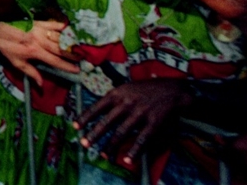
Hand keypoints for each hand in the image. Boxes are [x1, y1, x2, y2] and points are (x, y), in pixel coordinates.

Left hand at [0, 20, 77, 85]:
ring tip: (81, 47)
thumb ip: (30, 72)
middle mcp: (39, 41)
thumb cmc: (6, 46)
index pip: (54, 61)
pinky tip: (71, 29)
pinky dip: (63, 26)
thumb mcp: (16, 62)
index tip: (77, 70)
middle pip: (60, 49)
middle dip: (73, 54)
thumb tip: (41, 84)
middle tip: (84, 59)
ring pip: (59, 37)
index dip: (67, 66)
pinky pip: (53, 24)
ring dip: (71, 42)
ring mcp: (39, 30)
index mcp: (34, 52)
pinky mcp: (38, 22)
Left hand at [74, 79, 193, 166]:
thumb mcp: (125, 87)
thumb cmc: (144, 89)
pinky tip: (127, 160)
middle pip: (107, 122)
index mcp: (117, 93)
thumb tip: (96, 111)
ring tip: (104, 155)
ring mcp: (140, 113)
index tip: (75, 127)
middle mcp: (126, 103)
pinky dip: (134, 152)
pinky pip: (142, 140)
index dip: (85, 117)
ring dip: (111, 146)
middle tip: (84, 144)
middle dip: (94, 134)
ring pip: (122, 133)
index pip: (96, 107)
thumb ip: (112, 98)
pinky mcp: (153, 123)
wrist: (171, 89)